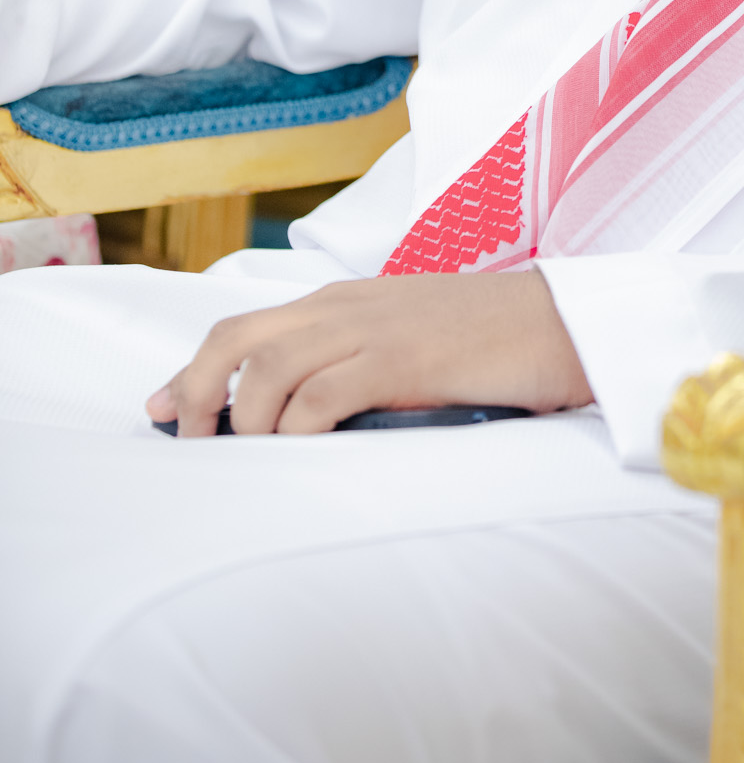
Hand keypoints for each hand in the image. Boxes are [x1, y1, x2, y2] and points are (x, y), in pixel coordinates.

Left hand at [145, 270, 591, 436]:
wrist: (565, 323)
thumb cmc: (494, 342)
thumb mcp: (410, 342)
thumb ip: (356, 363)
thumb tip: (306, 418)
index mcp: (345, 300)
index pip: (245, 327)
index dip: (191, 370)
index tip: (159, 411)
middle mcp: (346, 306)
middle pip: (235, 337)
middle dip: (192, 392)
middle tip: (189, 446)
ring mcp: (373, 328)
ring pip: (267, 369)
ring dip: (243, 422)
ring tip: (247, 462)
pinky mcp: (403, 359)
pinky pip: (322, 396)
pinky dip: (295, 430)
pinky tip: (299, 454)